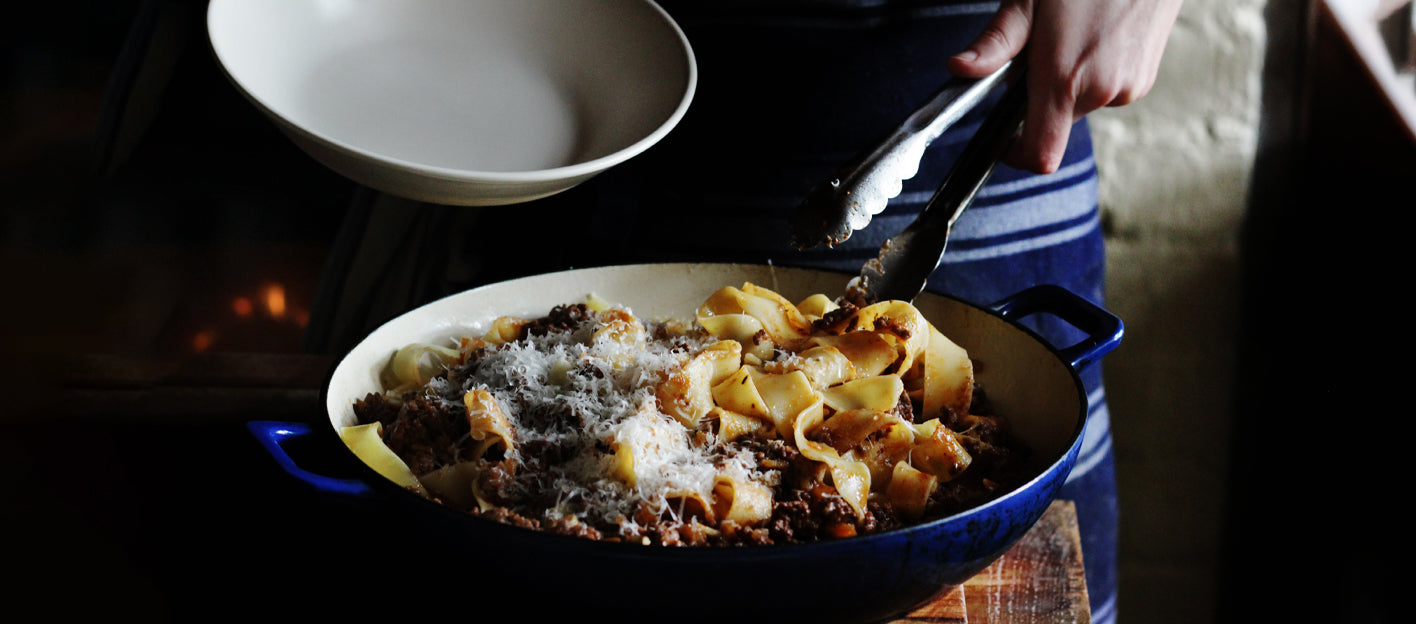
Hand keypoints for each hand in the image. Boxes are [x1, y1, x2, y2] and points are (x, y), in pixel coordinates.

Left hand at [946, 0, 1183, 173]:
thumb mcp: (1031, 1)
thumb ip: (996, 42)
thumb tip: (960, 69)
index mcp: (1066, 77)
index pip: (1040, 153)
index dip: (1015, 155)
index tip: (1004, 140)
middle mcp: (1103, 91)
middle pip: (1056, 122)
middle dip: (1040, 96)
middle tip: (1041, 49)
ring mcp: (1129, 87)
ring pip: (1080, 105)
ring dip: (1067, 83)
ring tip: (1072, 35)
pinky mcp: (1145, 79)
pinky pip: (1105, 90)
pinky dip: (1092, 74)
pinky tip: (1095, 36)